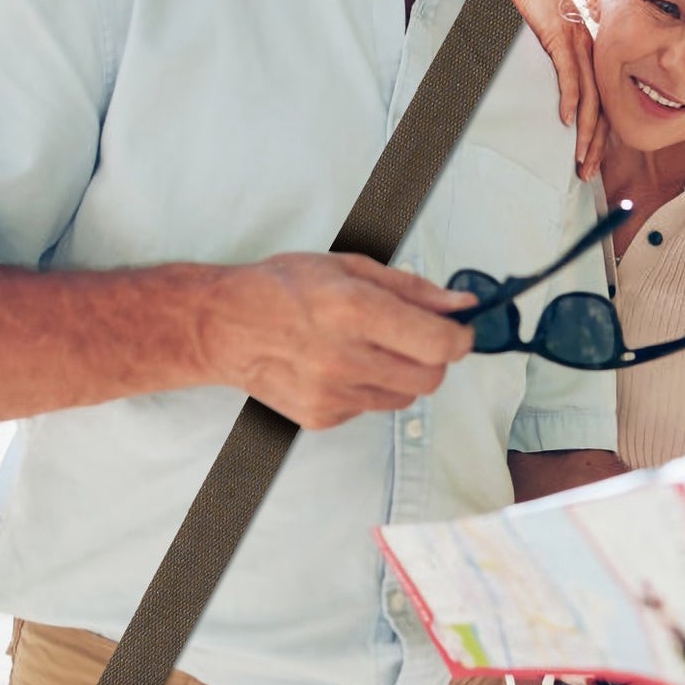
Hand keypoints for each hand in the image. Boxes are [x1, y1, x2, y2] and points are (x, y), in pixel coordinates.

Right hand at [199, 253, 474, 428]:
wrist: (224, 326)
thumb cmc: (283, 288)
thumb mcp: (350, 267)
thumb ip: (412, 289)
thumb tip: (460, 304)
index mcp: (355, 310)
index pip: (439, 344)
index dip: (460, 338)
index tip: (458, 330)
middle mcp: (344, 357)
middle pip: (430, 378)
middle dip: (433, 357)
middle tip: (411, 337)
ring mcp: (332, 394)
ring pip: (404, 397)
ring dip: (399, 374)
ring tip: (365, 347)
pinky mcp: (321, 417)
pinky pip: (370, 408)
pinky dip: (367, 389)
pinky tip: (338, 365)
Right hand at [498, 0, 608, 178]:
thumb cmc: (529, 10)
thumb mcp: (544, 46)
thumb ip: (551, 72)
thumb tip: (546, 105)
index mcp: (587, 58)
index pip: (600, 104)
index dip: (598, 136)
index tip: (589, 162)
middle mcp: (589, 52)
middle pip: (601, 106)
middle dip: (595, 143)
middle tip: (586, 172)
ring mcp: (576, 42)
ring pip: (588, 94)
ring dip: (585, 129)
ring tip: (578, 156)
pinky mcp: (559, 33)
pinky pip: (568, 70)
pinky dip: (569, 96)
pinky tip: (566, 119)